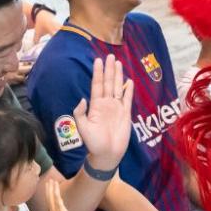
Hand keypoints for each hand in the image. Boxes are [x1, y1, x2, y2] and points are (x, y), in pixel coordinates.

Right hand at [43, 177, 71, 210]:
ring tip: (53, 181)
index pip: (50, 199)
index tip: (48, 185)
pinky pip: (59, 204)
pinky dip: (57, 198)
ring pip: (54, 198)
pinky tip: (57, 192)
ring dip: (53, 189)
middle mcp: (53, 210)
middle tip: (50, 180)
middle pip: (50, 197)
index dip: (49, 192)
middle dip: (50, 188)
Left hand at [72, 54, 135, 172]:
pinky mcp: (126, 114)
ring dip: (118, 76)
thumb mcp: (82, 128)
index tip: (97, 60)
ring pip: (118, 88)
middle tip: (110, 56)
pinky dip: (128, 90)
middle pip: (108, 83)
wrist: (107, 154)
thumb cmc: (93, 143)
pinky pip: (127, 99)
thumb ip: (80, 113)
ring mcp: (116, 108)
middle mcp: (106, 104)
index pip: (97, 85)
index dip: (98, 73)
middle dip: (109, 70)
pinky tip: (129, 81)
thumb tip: (83, 98)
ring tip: (118, 63)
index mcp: (95, 106)